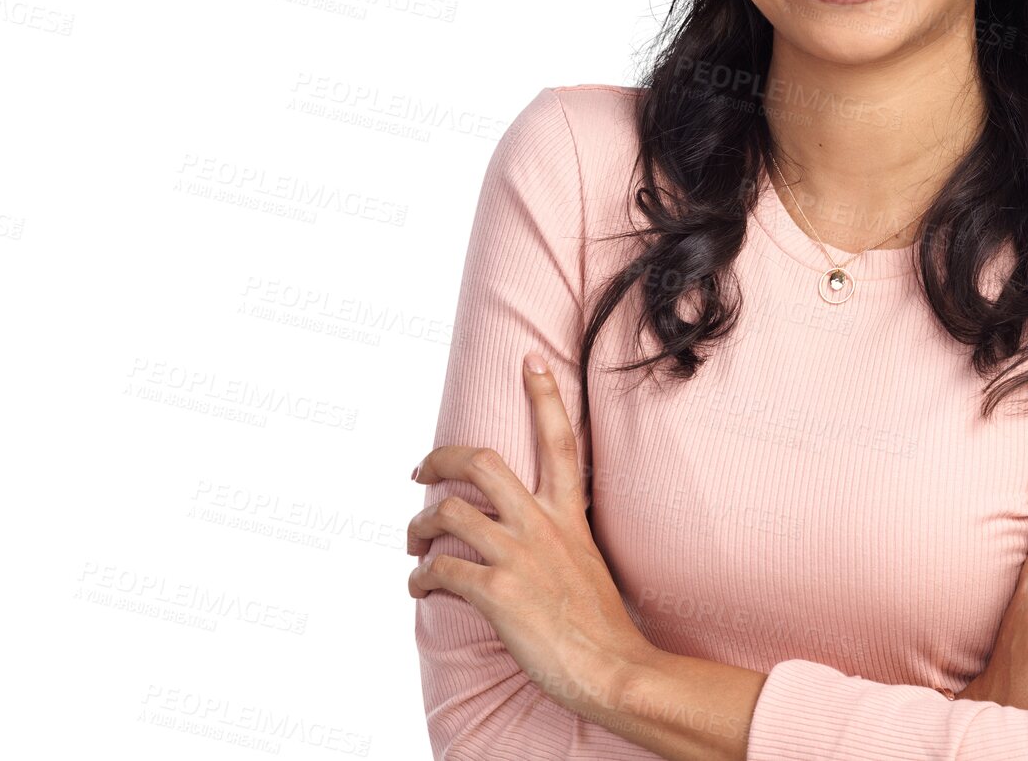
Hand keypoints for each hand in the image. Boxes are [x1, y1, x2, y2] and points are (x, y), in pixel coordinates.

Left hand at [407, 351, 657, 718]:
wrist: (615, 668)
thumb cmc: (603, 626)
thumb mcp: (590, 562)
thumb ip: (561, 540)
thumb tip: (533, 539)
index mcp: (569, 514)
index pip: (560, 439)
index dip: (545, 394)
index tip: (530, 360)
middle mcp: (542, 525)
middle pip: (481, 461)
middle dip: (439, 458)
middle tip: (419, 471)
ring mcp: (518, 555)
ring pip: (449, 512)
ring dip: (418, 526)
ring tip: (412, 542)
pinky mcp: (496, 592)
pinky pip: (439, 569)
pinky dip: (420, 576)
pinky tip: (419, 586)